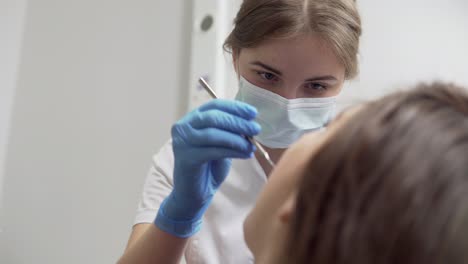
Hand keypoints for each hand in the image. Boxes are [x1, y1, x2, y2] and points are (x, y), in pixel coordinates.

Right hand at [155, 99, 260, 236]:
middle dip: (237, 122)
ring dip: (236, 138)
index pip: (214, 105)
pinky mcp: (186, 158)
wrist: (193, 194)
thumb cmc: (209, 168)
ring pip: (213, 133)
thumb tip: (250, 123)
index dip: (235, 108)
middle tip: (255, 129)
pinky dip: (232, 151)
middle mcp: (183, 127)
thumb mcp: (221, 144)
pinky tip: (245, 154)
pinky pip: (213, 150)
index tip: (253, 113)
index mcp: (191, 119)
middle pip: (213, 117)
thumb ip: (230, 132)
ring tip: (251, 145)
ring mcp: (182, 142)